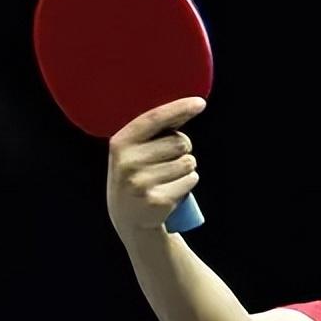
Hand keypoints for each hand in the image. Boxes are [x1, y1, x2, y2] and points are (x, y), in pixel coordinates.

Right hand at [107, 97, 205, 239]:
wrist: (129, 218)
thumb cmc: (137, 175)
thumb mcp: (134, 151)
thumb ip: (156, 131)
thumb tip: (191, 105)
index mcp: (120, 143)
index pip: (154, 119)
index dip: (178, 108)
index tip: (199, 103)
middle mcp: (128, 162)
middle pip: (179, 142)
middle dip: (183, 148)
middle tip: (167, 161)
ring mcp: (142, 183)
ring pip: (188, 162)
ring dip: (186, 168)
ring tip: (167, 177)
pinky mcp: (159, 201)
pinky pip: (191, 180)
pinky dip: (188, 182)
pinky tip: (172, 190)